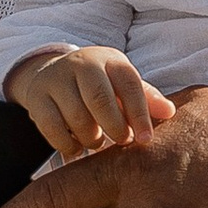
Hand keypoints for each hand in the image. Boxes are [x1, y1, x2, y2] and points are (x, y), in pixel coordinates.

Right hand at [8, 44, 174, 156]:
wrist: (51, 74)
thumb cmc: (100, 85)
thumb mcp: (123, 85)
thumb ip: (146, 98)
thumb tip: (170, 112)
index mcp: (109, 60)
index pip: (128, 83)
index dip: (139, 113)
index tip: (146, 139)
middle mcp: (82, 64)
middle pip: (99, 98)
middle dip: (114, 127)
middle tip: (122, 141)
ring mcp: (56, 79)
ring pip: (76, 115)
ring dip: (91, 137)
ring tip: (98, 142)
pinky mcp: (37, 98)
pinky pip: (52, 127)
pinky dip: (67, 144)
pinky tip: (76, 147)